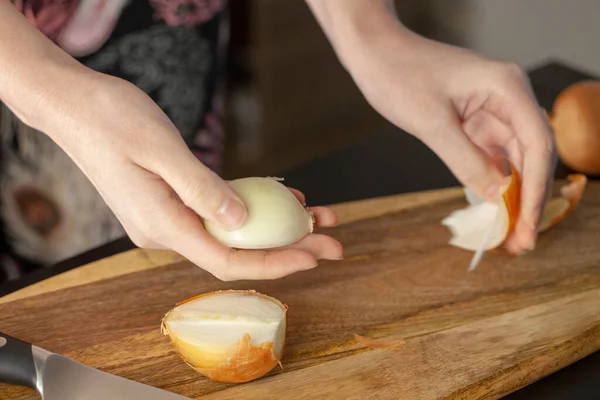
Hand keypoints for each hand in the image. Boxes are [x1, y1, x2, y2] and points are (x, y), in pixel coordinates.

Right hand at [35, 72, 342, 280]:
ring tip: (318, 216)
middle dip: (288, 248)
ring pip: (232, 232)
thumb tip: (242, 220)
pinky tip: (283, 197)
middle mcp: (166, 230)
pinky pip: (219, 213)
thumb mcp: (162, 150)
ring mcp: (168, 217)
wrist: (73, 106)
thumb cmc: (111, 120)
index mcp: (163, 225)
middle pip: (237, 251)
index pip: (228, 259)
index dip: (274, 263)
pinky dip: (252, 208)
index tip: (314, 256)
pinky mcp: (171, 201)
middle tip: (334, 240)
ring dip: (276, 228)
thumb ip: (202, 189)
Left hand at [331, 13, 555, 254]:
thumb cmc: (399, 75)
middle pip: (532, 155)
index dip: (536, 188)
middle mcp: (507, 99)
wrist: (375, 54)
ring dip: (514, 197)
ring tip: (510, 236)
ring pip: (516, 161)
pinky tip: (495, 211)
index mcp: (506, 87)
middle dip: (529, 200)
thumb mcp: (430, 122)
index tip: (527, 225)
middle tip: (521, 242)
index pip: (536, 143)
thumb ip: (465, 160)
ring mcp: (493, 112)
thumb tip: (497, 198)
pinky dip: (496, 185)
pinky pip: (494, 158)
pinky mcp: (476, 123)